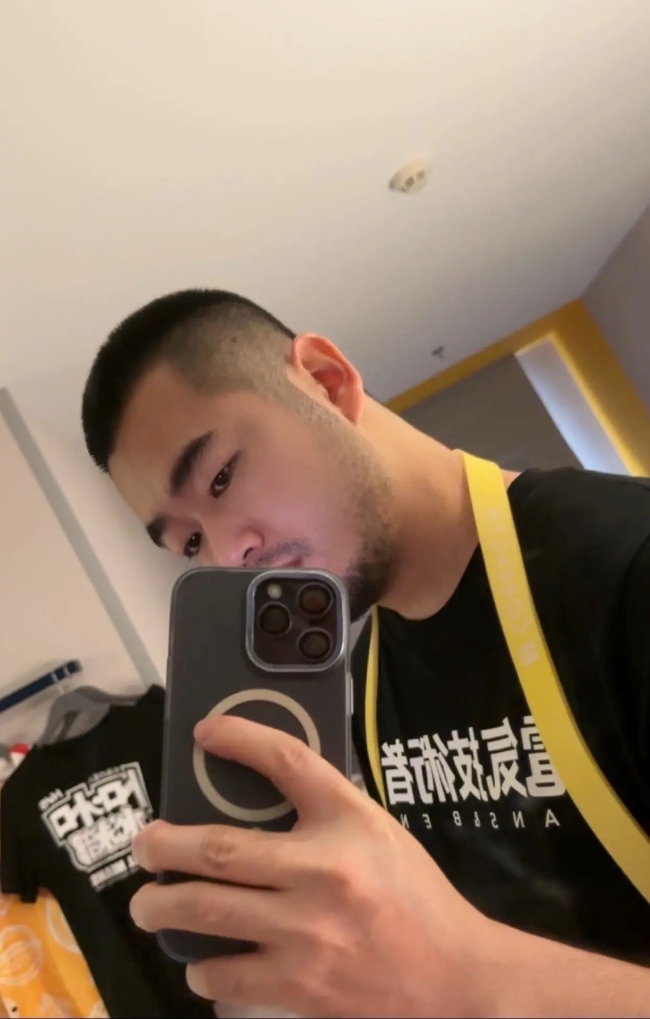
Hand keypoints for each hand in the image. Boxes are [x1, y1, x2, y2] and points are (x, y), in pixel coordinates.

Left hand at [130, 716, 500, 1017]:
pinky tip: (200, 958)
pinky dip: (202, 966)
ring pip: (208, 912)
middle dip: (165, 845)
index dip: (240, 738)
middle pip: (221, 848)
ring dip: (162, 906)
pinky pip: (224, 975)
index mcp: (349, 822)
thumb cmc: (413, 895)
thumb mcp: (375, 830)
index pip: (287, 760)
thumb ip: (323, 808)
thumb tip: (255, 788)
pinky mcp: (299, 987)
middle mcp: (323, 872)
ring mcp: (307, 935)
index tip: (206, 732)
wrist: (454, 977)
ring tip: (148, 904)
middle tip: (143, 843)